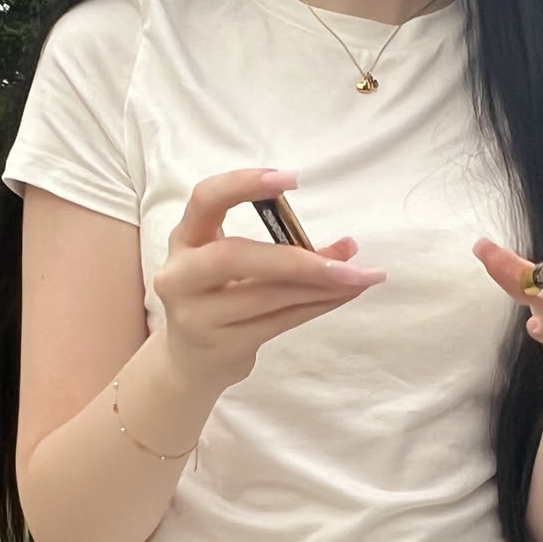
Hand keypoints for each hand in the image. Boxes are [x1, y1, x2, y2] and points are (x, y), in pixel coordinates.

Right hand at [155, 168, 385, 390]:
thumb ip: (286, 249)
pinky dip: (317, 305)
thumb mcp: (237, 266)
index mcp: (185, 239)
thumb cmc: (218, 299)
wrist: (189, 362)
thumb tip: (349, 246)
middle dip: (296, 258)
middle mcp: (182, 275)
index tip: (292, 179)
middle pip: (233, 257)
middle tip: (348, 256)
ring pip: (267, 295)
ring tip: (360, 277)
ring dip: (320, 285)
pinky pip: (279, 321)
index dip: (243, 184)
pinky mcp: (222, 346)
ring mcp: (198, 315)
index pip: (205, 200)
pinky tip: (344, 295)